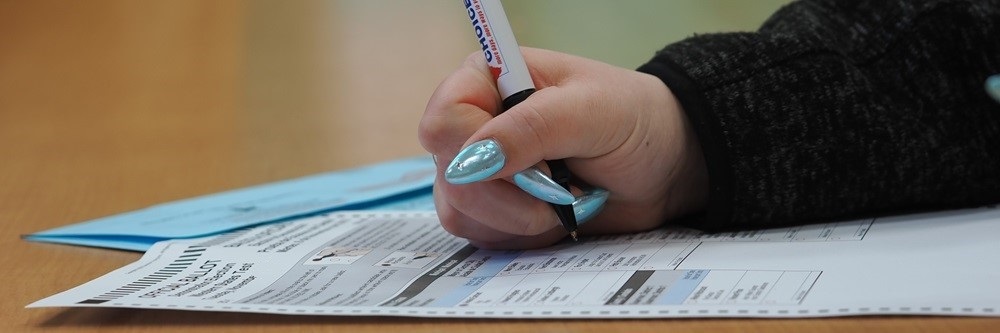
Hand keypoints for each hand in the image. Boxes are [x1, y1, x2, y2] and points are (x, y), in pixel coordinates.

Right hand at [419, 47, 707, 248]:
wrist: (665, 165)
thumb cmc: (634, 120)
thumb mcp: (591, 111)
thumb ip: (531, 128)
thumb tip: (471, 161)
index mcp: (487, 81)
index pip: (443, 122)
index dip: (477, 152)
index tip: (533, 162)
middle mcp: (474, 123)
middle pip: (449, 176)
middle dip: (510, 195)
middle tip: (561, 185)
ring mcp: (480, 170)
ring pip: (461, 212)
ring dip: (519, 219)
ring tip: (566, 197)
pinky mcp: (494, 209)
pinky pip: (482, 236)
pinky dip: (522, 236)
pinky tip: (557, 216)